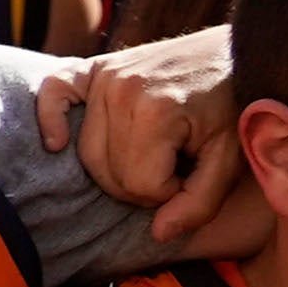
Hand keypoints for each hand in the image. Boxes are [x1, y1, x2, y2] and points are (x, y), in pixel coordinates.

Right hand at [44, 28, 253, 245]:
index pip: (140, 185)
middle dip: (141, 185)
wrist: (238, 52)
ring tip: (150, 156)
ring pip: (87, 152)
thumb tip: (159, 234)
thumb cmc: (236, 107)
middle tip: (172, 170)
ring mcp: (105, 77)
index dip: (169, 192)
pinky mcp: (95, 68)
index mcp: (158, 112)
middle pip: (108, 172)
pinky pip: (52, 93)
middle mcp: (122, 91)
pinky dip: (49, 119)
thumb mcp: (231, 158)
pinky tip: (56, 143)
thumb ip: (201, 201)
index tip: (193, 174)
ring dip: (116, 167)